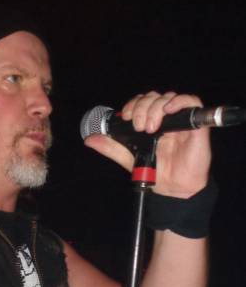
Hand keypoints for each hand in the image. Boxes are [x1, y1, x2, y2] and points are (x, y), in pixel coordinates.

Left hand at [84, 91, 211, 196]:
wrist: (173, 189)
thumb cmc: (156, 172)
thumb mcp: (128, 158)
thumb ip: (111, 147)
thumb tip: (90, 140)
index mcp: (152, 121)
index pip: (142, 101)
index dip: (133, 104)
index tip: (126, 117)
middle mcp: (166, 118)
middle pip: (154, 97)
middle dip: (142, 107)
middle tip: (138, 126)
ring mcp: (181, 120)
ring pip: (169, 97)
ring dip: (156, 108)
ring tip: (150, 128)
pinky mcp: (195, 125)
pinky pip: (192, 102)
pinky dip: (179, 101)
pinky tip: (168, 111)